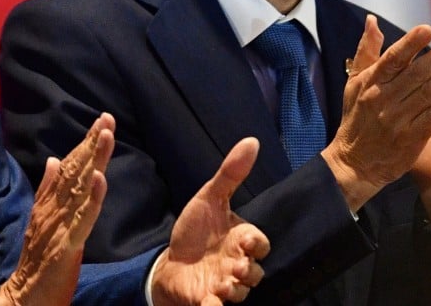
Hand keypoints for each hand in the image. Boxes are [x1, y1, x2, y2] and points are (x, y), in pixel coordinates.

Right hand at [0, 113, 114, 305]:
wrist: (24, 295)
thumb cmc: (37, 259)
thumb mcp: (42, 219)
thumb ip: (48, 190)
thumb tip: (54, 159)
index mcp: (49, 201)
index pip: (69, 166)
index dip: (85, 143)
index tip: (101, 121)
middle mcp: (52, 207)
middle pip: (75, 169)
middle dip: (91, 142)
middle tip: (106, 118)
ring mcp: (58, 224)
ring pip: (80, 187)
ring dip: (94, 160)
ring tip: (105, 135)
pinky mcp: (66, 243)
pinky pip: (82, 218)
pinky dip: (92, 198)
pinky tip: (100, 179)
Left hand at [151, 138, 270, 305]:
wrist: (171, 260)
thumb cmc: (195, 230)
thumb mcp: (209, 198)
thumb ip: (231, 173)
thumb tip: (252, 140)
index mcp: (240, 240)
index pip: (259, 243)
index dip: (256, 244)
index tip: (245, 241)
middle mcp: (236, 265)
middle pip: (255, 272)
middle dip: (248, 270)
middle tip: (234, 265)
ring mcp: (224, 285)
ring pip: (240, 293)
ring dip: (234, 290)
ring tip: (222, 284)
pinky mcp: (207, 301)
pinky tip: (209, 304)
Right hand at [322, 15, 430, 210]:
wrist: (355, 163)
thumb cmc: (358, 119)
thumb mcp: (354, 84)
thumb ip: (367, 52)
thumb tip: (372, 21)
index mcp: (370, 83)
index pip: (392, 59)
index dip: (409, 44)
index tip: (428, 29)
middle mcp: (382, 99)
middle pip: (415, 73)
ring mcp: (396, 120)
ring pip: (428, 94)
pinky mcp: (409, 139)